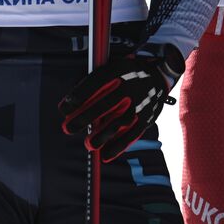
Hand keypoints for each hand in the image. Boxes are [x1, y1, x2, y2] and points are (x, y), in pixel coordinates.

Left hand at [59, 46, 182, 161]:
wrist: (158, 74)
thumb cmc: (126, 74)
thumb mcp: (112, 68)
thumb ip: (95, 85)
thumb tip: (73, 106)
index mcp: (118, 70)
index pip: (95, 83)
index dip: (77, 97)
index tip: (64, 110)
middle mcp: (130, 85)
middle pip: (105, 103)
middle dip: (84, 117)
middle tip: (68, 128)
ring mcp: (140, 101)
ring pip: (119, 121)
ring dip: (102, 135)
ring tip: (88, 144)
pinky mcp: (147, 116)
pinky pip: (133, 133)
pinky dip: (119, 146)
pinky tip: (106, 155)